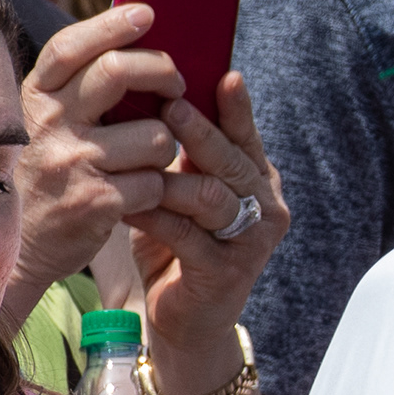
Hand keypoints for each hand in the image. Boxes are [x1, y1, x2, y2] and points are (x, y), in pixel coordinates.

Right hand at [17, 4, 190, 300]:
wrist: (20, 252)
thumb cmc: (47, 179)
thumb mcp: (46, 128)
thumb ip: (77, 91)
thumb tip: (131, 36)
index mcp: (34, 100)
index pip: (70, 47)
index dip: (110, 24)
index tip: (147, 13)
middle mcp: (48, 124)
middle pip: (118, 71)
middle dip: (163, 72)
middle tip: (177, 84)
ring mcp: (72, 162)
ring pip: (156, 134)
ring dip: (166, 147)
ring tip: (147, 162)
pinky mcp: (97, 200)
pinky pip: (157, 180)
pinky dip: (160, 188)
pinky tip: (141, 195)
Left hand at [120, 66, 287, 361]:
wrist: (187, 319)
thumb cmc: (180, 246)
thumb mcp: (187, 194)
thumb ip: (187, 157)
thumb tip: (156, 96)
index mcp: (258, 182)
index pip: (248, 137)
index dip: (237, 107)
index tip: (224, 75)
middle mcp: (265, 208)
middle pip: (233, 162)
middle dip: (202, 133)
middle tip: (172, 105)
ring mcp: (250, 242)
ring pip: (211, 197)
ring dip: (171, 176)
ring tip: (140, 157)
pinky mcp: (225, 273)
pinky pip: (186, 235)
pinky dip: (154, 216)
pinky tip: (129, 204)